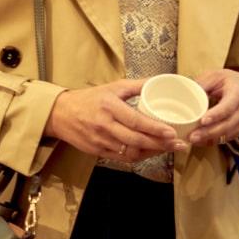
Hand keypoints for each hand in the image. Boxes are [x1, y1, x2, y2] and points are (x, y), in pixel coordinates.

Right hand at [48, 79, 188, 163]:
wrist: (60, 114)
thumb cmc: (89, 99)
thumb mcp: (112, 87)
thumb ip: (137, 85)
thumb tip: (161, 81)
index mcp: (109, 106)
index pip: (136, 121)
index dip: (155, 129)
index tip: (172, 132)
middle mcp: (104, 125)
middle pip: (136, 139)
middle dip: (160, 144)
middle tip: (178, 144)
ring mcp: (100, 140)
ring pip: (130, 152)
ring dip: (152, 152)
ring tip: (168, 149)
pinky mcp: (97, 151)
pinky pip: (122, 158)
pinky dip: (138, 156)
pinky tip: (150, 152)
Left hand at [189, 69, 238, 145]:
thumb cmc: (230, 81)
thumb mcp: (216, 76)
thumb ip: (202, 84)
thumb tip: (185, 93)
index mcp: (238, 93)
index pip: (228, 107)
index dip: (216, 115)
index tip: (203, 120)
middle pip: (227, 124)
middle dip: (209, 132)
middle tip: (193, 136)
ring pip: (228, 134)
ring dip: (210, 139)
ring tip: (194, 140)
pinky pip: (228, 138)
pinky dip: (214, 141)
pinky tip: (201, 142)